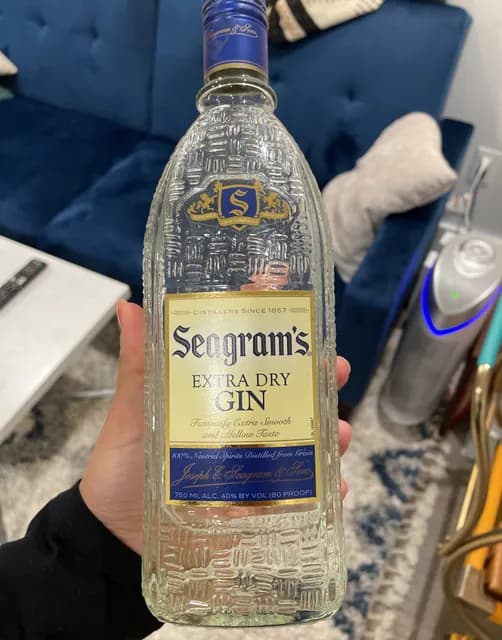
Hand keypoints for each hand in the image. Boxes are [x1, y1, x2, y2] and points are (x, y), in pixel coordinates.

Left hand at [80, 301, 351, 554]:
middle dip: (316, 375)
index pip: (246, 351)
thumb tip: (128, 306)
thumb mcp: (133, 414)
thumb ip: (137, 365)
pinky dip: (321, 489)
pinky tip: (336, 487)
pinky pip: (296, 492)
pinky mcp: (255, 502)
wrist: (114, 540)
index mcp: (210, 393)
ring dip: (328, 430)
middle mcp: (237, 422)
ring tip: (342, 431)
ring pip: (300, 437)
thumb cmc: (121, 469)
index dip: (270, 325)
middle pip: (285, 391)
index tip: (289, 299)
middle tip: (334, 367)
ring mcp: (250, 462)